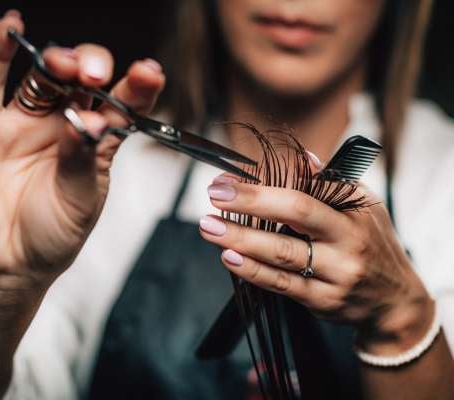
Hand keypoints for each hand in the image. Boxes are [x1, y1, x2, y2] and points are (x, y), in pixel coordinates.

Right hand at [0, 10, 164, 302]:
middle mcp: (64, 123)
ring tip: (66, 63)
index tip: (149, 73)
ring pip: (43, 76)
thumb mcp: (80, 200)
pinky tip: (9, 26)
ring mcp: (25, 120)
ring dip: (57, 59)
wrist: (7, 262)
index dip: (136, 85)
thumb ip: (82, 158)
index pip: (121, 102)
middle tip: (95, 75)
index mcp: (96, 140)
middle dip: (92, 67)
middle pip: (82, 79)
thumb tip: (86, 121)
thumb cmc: (52, 234)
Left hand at [199, 173, 432, 354]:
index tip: (229, 179)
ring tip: (209, 227)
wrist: (394, 300)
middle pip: (296, 215)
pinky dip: (252, 270)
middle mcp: (348, 241)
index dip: (265, 183)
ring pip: (283, 253)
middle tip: (215, 195)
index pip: (307, 189)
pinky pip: (282, 284)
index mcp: (354, 211)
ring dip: (241, 238)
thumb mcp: (362, 207)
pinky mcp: (322, 300)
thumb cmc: (371, 243)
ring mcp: (336, 273)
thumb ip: (329, 183)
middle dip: (251, 202)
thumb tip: (301, 157)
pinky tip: (229, 257)